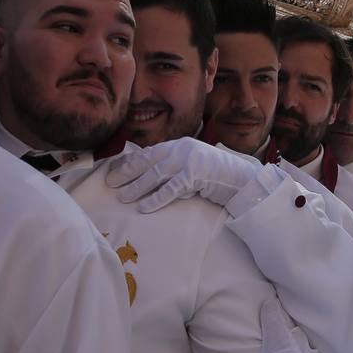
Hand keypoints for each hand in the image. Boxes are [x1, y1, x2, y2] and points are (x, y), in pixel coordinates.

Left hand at [106, 137, 258, 212]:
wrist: (242, 179)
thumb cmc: (216, 175)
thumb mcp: (192, 165)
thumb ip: (174, 168)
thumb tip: (149, 178)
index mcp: (178, 145)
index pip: (148, 153)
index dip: (129, 162)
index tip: (113, 170)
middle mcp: (181, 149)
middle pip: (147, 162)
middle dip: (127, 173)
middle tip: (110, 183)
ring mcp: (188, 161)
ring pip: (156, 175)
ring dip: (137, 187)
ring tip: (122, 197)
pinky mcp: (196, 176)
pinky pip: (171, 189)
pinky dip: (156, 198)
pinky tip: (144, 207)